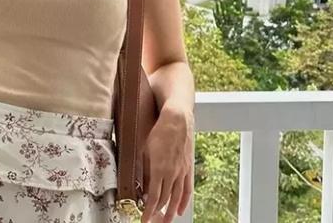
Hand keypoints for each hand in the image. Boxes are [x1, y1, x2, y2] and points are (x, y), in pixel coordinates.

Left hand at [141, 104, 193, 222]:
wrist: (177, 120)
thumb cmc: (159, 132)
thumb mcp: (146, 150)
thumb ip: (145, 169)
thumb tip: (144, 185)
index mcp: (159, 169)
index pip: (154, 197)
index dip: (148, 211)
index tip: (144, 220)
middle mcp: (172, 173)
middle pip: (165, 199)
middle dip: (158, 214)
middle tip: (153, 222)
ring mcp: (182, 171)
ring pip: (176, 197)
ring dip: (170, 211)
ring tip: (165, 221)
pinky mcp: (188, 168)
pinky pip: (187, 189)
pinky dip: (183, 201)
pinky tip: (179, 210)